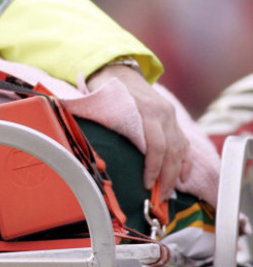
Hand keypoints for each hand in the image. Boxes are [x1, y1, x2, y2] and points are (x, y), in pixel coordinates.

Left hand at [86, 64, 191, 198]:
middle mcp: (161, 112)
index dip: (153, 168)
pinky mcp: (172, 119)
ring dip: (175, 173)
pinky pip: (183, 143)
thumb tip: (82, 143)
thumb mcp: (98, 102)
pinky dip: (185, 161)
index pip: (155, 145)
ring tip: (168, 193)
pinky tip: (182, 178)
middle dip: (166, 177)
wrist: (118, 69)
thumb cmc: (104, 89)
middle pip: (171, 150)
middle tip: (159, 198)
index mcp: (144, 109)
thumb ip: (95, 122)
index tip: (147, 185)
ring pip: (180, 149)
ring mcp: (169, 115)